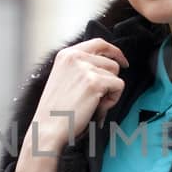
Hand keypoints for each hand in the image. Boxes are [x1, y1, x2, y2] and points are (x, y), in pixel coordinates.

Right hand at [27, 38, 128, 154]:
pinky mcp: (95, 82)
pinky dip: (112, 99)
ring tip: (93, 102)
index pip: (99, 43)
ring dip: (110, 90)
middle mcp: (75, 57)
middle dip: (110, 80)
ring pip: (116, 74)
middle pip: (111, 62)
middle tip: (97, 97)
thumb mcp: (63, 78)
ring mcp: (85, 68)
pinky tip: (97, 107)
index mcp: (67, 54)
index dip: (114, 52)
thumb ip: (81, 68)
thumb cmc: (56, 110)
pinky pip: (118, 86)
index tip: (122, 61)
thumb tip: (106, 65)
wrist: (48, 127)